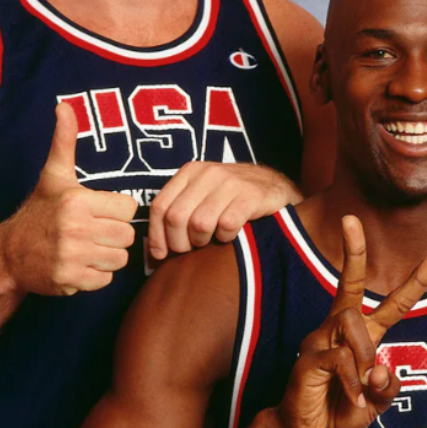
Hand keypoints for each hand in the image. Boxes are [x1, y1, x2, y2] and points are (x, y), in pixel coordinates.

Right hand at [0, 102, 137, 295]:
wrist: (8, 255)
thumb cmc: (39, 212)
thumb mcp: (54, 176)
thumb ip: (64, 142)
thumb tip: (64, 105)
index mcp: (78, 200)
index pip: (129, 208)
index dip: (116, 211)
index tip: (99, 212)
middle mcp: (75, 228)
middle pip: (127, 235)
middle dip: (114, 235)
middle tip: (94, 232)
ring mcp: (71, 256)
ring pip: (120, 259)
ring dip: (108, 256)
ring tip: (88, 248)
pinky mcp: (69, 280)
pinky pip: (106, 279)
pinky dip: (97, 276)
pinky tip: (80, 264)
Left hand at [147, 162, 303, 258]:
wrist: (275, 188)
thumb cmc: (231, 200)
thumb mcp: (202, 197)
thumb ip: (177, 214)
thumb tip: (151, 253)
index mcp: (190, 172)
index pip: (160, 206)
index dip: (156, 236)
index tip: (162, 255)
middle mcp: (208, 173)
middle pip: (176, 218)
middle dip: (180, 243)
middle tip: (192, 249)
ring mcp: (231, 182)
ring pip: (199, 224)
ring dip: (204, 241)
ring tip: (212, 240)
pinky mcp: (251, 195)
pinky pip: (226, 226)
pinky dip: (226, 237)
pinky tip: (231, 234)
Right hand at [274, 216, 426, 427]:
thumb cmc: (340, 409)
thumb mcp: (376, 403)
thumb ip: (387, 386)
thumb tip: (380, 368)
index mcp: (363, 334)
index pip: (395, 303)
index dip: (417, 280)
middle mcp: (340, 329)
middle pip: (349, 283)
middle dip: (352, 250)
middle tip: (349, 219)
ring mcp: (321, 340)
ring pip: (353, 324)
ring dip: (364, 356)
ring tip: (359, 388)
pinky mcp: (308, 357)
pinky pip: (340, 358)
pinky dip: (353, 383)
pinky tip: (350, 399)